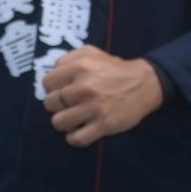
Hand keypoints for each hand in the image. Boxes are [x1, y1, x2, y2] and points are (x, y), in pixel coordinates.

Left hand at [42, 46, 164, 147]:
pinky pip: (76, 139)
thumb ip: (68, 58)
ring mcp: (94, 107)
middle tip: (68, 104)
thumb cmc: (113, 68)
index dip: (52, 87)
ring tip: (73, 118)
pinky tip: (79, 131)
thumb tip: (52, 71)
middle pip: (50, 103)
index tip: (61, 90)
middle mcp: (84, 87)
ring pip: (58, 122)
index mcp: (80, 67)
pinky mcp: (104, 125)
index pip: (47, 83)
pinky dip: (74, 138)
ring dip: (64, 122)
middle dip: (57, 105)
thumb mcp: (91, 52)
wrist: (143, 84)